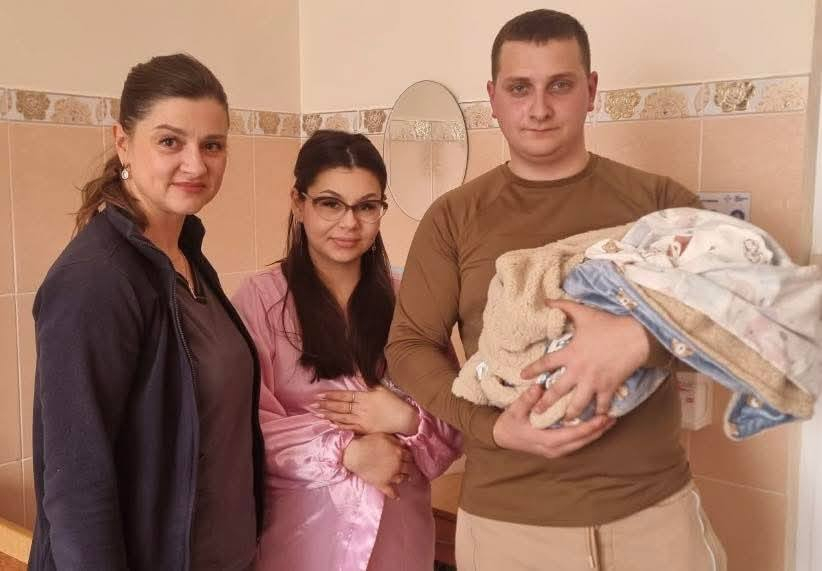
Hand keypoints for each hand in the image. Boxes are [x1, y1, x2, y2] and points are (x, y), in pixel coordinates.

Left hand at [313, 386, 418, 434]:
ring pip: (342, 417)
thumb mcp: (381, 388)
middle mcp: (361, 408)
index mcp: (365, 397)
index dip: (331, 395)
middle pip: (340, 406)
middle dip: (326, 405)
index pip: (344, 395)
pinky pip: (349, 427)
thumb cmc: (394, 402)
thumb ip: (367, 381)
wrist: (404, 418)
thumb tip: (356, 371)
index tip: (320, 394)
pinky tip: (331, 423)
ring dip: (329, 415)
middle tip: (313, 404)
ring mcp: (362, 420)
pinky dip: (339, 425)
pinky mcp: (365, 429)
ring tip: (318, 413)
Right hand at [342, 433, 413, 498]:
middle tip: (409, 468)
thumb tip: (403, 444)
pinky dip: (395, 495)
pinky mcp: (382, 484)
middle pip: (408, 467)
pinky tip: (397, 497)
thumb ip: (396, 440)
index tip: (408, 457)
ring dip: (405, 478)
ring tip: (406, 478)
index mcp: (399, 452)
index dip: (408, 456)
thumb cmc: (368, 442)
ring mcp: (391, 476)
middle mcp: (398, 465)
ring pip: (402, 478)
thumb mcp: (385, 436)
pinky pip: (390, 492)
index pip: (409, 455)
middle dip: (409, 467)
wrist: (356, 454)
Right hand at [493, 384, 615, 458]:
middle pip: (582, 441)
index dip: (590, 427)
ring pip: (582, 444)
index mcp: (546, 440)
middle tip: (612, 417)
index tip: (602, 416)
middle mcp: (554, 449)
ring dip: (596, 433)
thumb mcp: (515, 410)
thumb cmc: (509, 423)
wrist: (501, 438)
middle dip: (599, 430)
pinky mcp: (557, 449)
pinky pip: (577, 443)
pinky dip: (588, 435)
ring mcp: (556, 451)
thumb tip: (538, 387)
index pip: (574, 435)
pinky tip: (595, 426)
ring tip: (609, 421)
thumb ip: (527, 399)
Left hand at [521, 299, 648, 419]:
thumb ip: (563, 306)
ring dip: (569, 414)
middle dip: (545, 403)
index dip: (532, 370)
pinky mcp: (609, 387)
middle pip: (557, 391)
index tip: (522, 376)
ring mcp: (594, 381)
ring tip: (564, 422)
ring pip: (577, 404)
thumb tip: (547, 299)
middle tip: (536, 413)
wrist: (636, 336)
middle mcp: (578, 371)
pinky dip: (598, 413)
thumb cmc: (608, 324)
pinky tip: (594, 420)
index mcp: (570, 353)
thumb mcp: (584, 312)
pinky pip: (601, 405)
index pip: (545, 363)